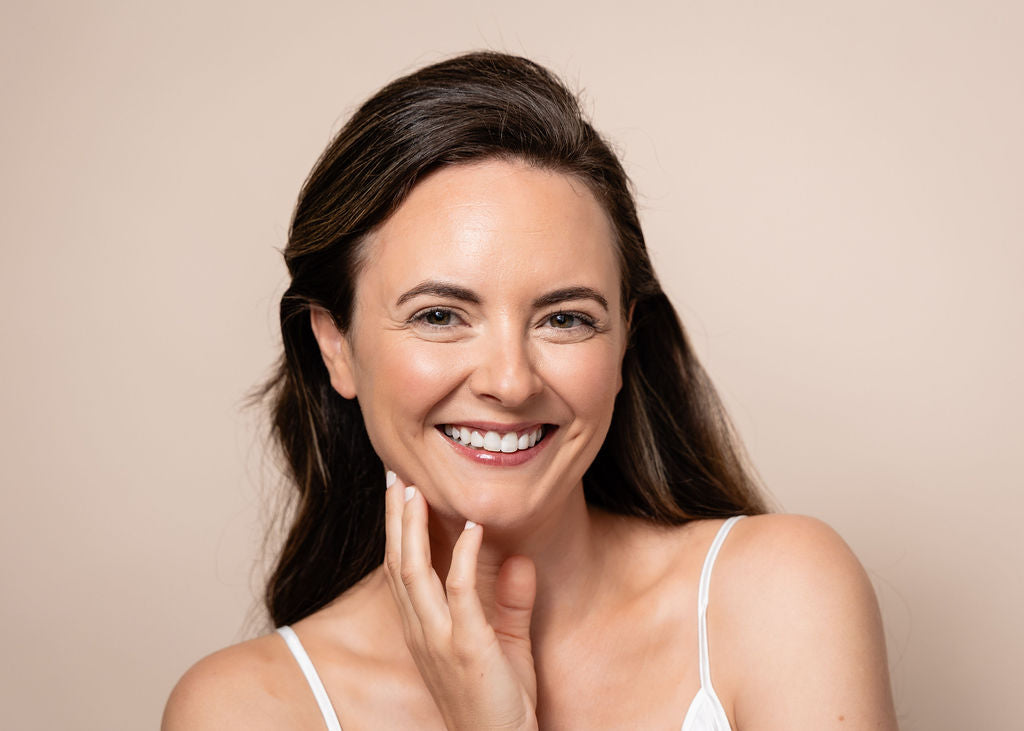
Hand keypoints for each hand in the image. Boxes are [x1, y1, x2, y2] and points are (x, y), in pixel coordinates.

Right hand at [383, 471, 538, 730]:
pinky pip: (460, 592)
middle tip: (396, 477)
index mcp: (425, 631)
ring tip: (416, 491)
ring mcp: (441, 640)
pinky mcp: (467, 647)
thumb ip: (510, 603)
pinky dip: (465, 556)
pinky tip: (472, 527)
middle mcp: (423, 632)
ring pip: (414, 572)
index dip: (397, 532)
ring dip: (414, 528)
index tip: (400, 495)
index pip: (401, 572)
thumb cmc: (500, 703)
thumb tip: (519, 559)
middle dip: (396, 519)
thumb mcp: (507, 646)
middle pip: (398, 563)